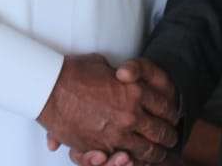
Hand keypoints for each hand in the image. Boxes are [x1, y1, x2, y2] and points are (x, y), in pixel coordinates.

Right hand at [39, 54, 178, 163]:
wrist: (49, 88)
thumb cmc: (74, 72)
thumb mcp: (103, 65)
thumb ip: (117, 74)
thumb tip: (121, 75)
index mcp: (135, 92)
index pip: (165, 106)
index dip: (171, 113)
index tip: (172, 117)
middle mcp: (131, 115)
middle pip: (161, 131)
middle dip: (168, 136)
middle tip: (172, 138)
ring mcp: (117, 134)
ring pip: (147, 150)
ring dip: (156, 154)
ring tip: (160, 154)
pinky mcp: (101, 147)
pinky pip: (125, 159)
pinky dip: (133, 161)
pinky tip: (137, 160)